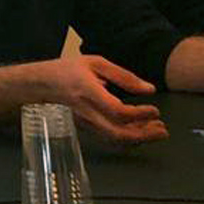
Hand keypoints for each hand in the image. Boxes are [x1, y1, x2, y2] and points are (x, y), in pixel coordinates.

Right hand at [38, 55, 167, 144]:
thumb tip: (148, 90)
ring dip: (139, 139)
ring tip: (156, 131)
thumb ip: (123, 76)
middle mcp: (87, 112)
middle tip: (163, 129)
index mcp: (88, 92)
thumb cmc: (67, 70)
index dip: (139, 114)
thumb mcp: (95, 63)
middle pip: (118, 133)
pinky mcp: (87, 129)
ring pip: (115, 140)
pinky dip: (129, 138)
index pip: (117, 111)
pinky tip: (140, 131)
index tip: (155, 110)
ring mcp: (86, 124)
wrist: (40, 85)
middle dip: (144, 135)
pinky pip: (111, 138)